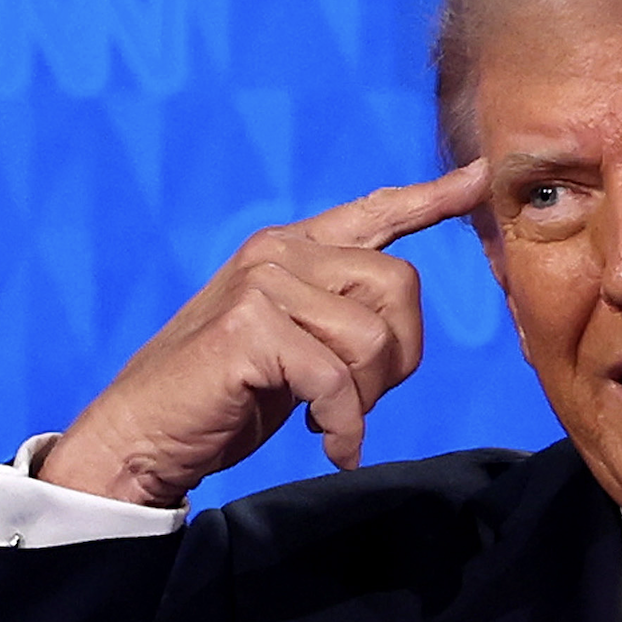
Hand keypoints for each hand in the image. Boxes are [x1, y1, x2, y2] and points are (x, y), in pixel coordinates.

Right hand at [40, 161, 490, 506]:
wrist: (142, 435)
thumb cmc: (223, 396)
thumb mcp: (294, 346)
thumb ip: (338, 319)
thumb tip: (400, 320)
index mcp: (290, 248)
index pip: (374, 211)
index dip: (431, 197)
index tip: (479, 177)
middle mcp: (277, 251)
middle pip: (400, 285)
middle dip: (396, 358)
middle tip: (354, 400)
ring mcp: (260, 283)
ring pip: (373, 336)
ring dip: (364, 398)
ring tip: (328, 420)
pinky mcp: (249, 327)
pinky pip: (336, 380)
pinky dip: (343, 425)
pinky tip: (329, 444)